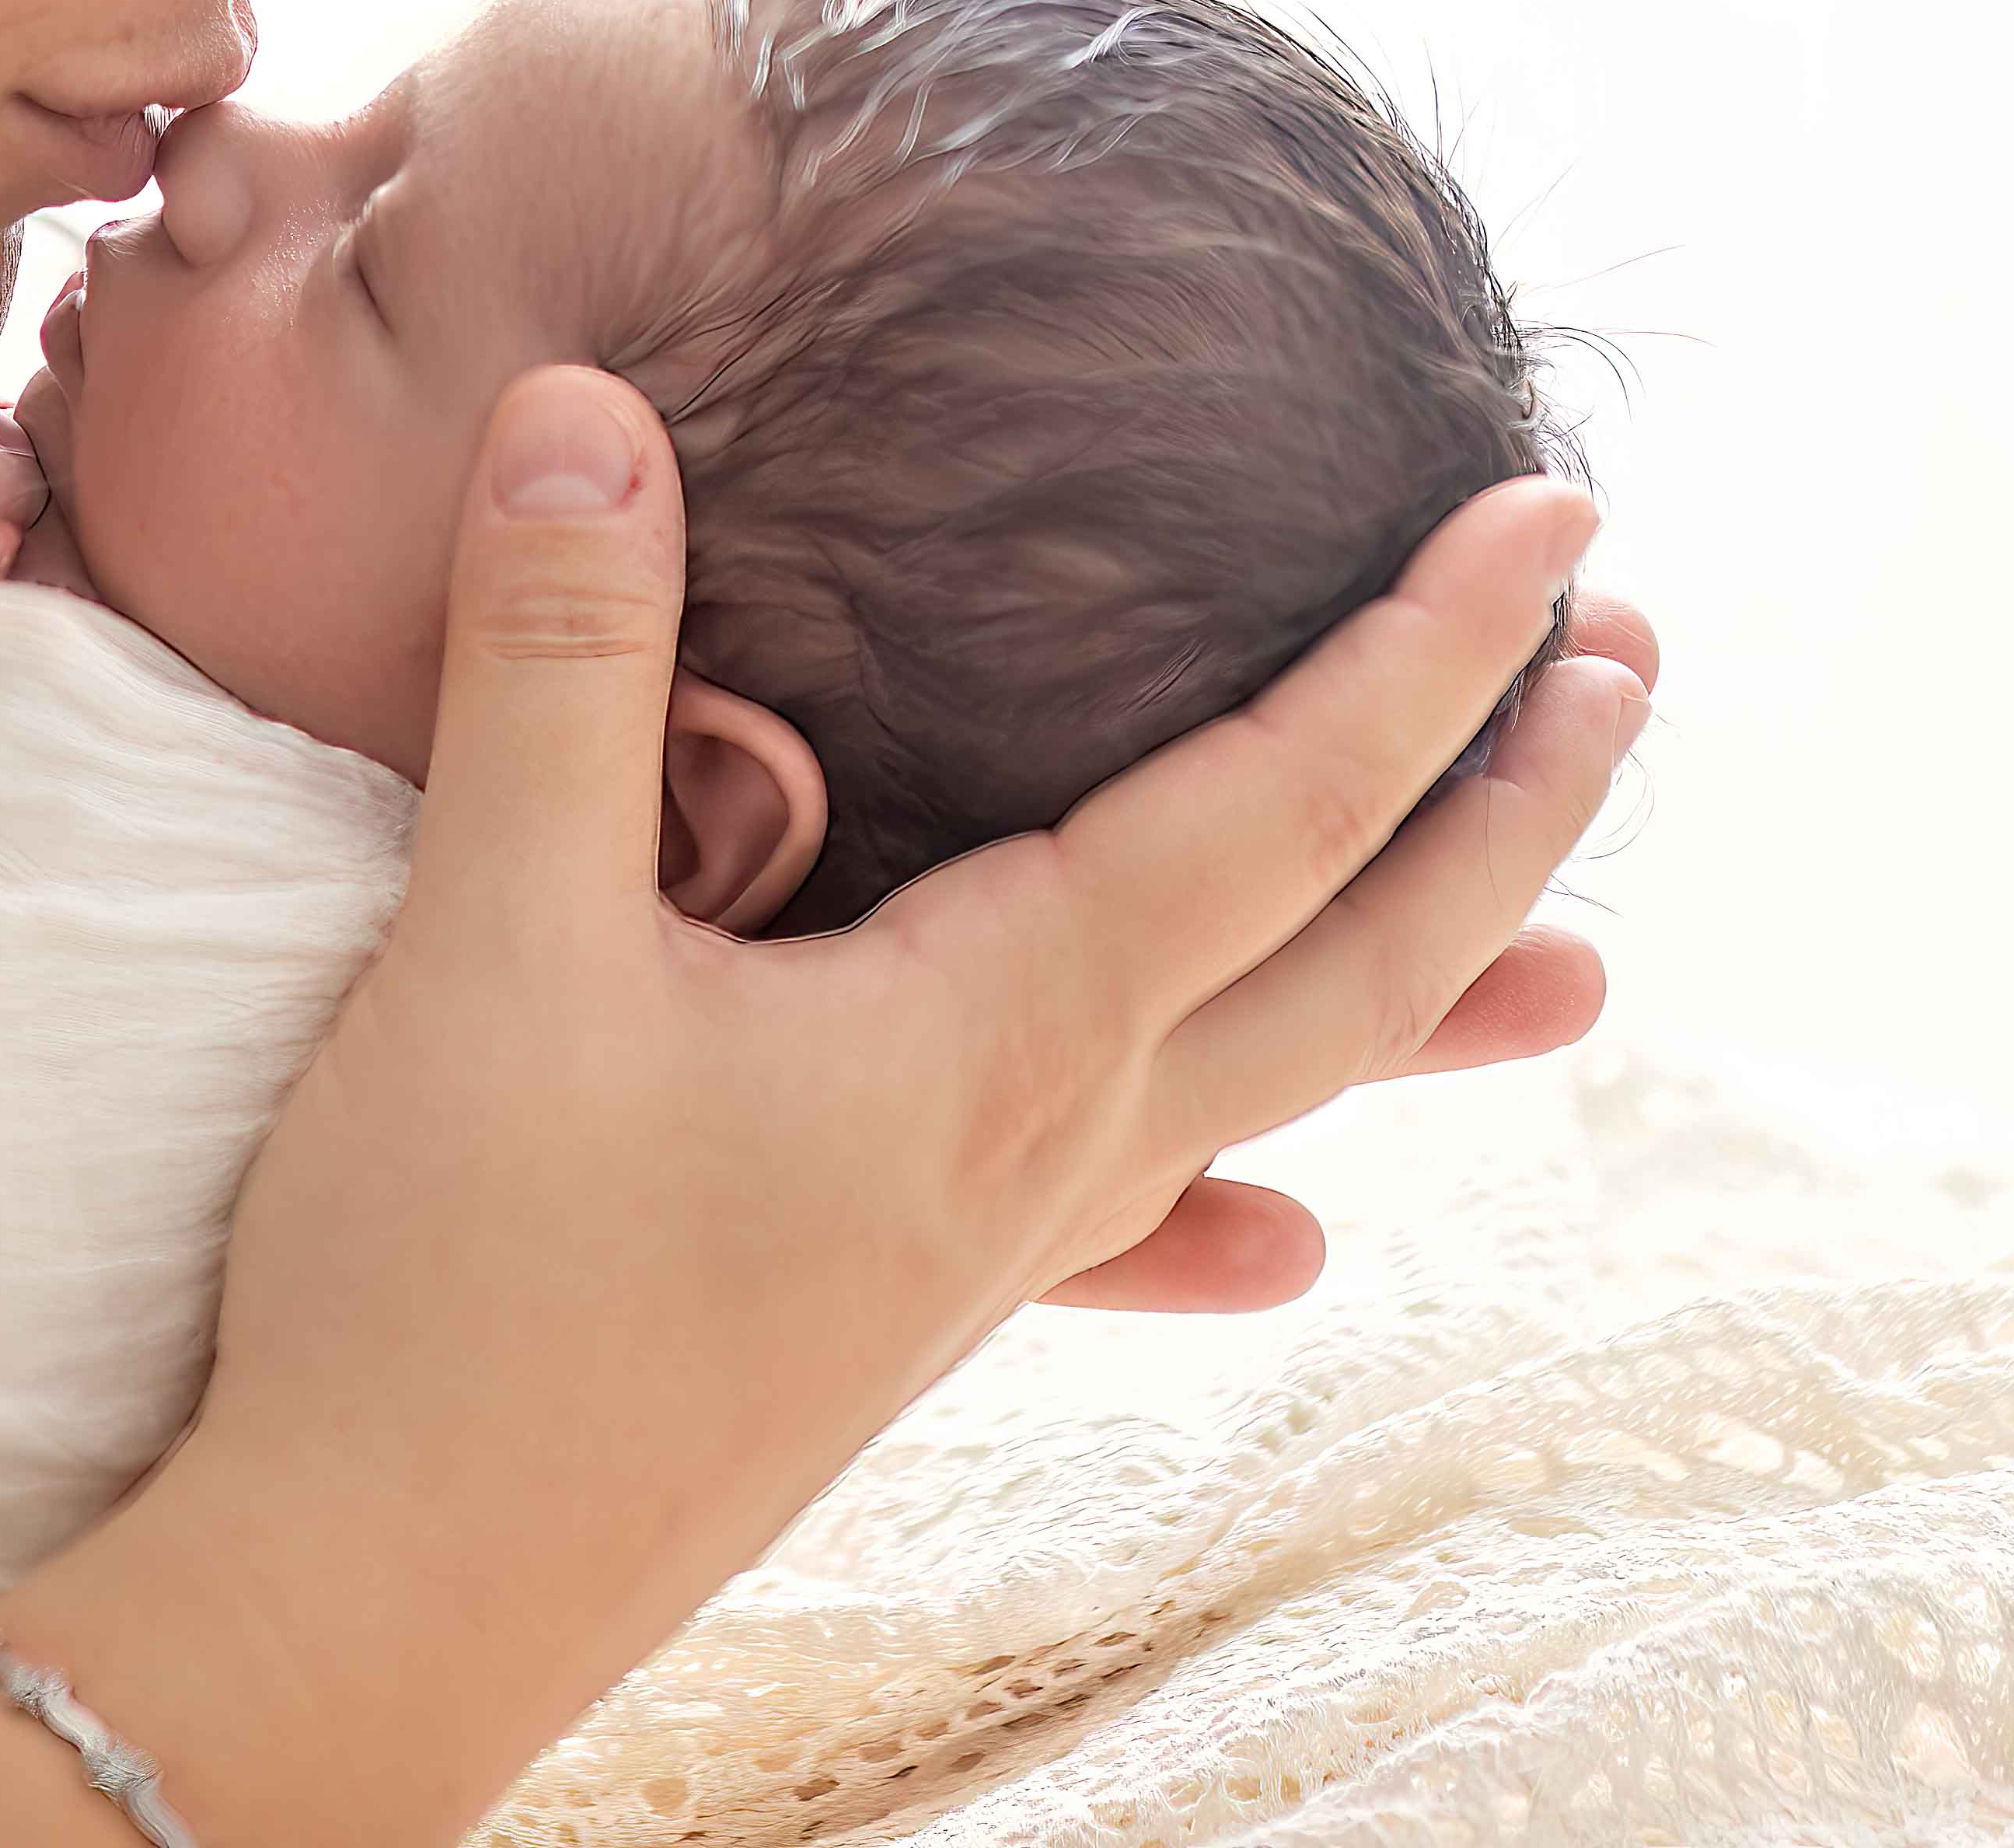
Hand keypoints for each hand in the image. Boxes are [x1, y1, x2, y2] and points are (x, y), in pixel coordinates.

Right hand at [109, 369, 1649, 1794]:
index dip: (1435, 648)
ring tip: (1569, 967)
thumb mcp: (487, 933)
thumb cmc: (442, 1288)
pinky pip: (1135, 1226)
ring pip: (1270, 1092)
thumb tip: (586, 407)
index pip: (1287, 805)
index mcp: (998, 1037)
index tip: (1561, 516)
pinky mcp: (895, 1322)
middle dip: (1514, 807)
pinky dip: (1234, 1200)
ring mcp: (980, 1255)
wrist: (376, 1607)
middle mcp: (1042, 1147)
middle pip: (1358, 962)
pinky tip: (1282, 1254)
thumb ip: (558, 660)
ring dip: (1422, 987)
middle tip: (1637, 668)